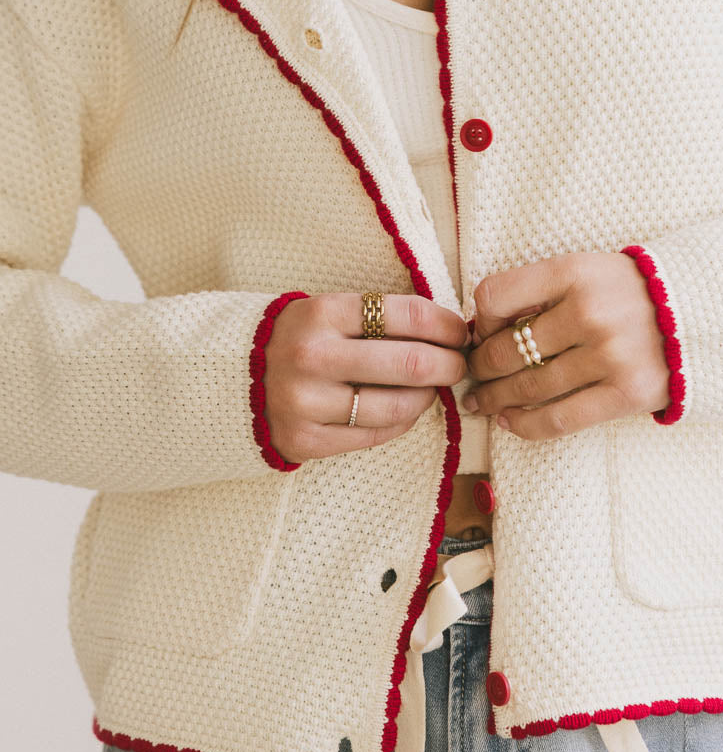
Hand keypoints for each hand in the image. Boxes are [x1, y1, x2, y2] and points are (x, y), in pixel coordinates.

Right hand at [263, 293, 469, 462]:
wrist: (232, 377)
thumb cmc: (299, 338)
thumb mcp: (328, 311)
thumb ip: (379, 318)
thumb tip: (450, 331)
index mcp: (323, 313)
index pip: (408, 315)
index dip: (447, 325)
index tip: (461, 332)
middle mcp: (313, 356)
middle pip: (411, 363)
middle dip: (450, 364)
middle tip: (460, 364)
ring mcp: (307, 402)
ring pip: (398, 405)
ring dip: (429, 397)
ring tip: (433, 388)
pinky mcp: (306, 440)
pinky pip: (375, 434)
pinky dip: (403, 421)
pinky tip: (407, 409)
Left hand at [463, 251, 670, 440]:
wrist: (706, 309)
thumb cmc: (632, 290)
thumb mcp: (588, 268)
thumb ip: (542, 291)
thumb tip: (482, 328)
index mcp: (574, 271)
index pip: (496, 295)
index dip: (480, 318)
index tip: (482, 330)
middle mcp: (589, 312)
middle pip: (506, 348)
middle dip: (480, 367)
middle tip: (472, 376)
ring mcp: (609, 355)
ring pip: (528, 386)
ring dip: (495, 399)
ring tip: (481, 403)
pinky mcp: (627, 392)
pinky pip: (560, 418)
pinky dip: (526, 425)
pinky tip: (509, 422)